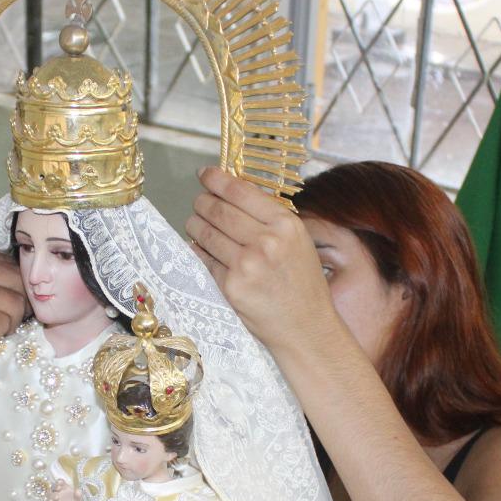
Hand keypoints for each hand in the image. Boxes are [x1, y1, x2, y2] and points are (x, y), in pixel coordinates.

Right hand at [46, 479, 85, 500]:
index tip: (60, 482)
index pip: (60, 483)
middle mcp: (58, 493)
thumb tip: (78, 490)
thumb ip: (78, 496)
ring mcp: (53, 500)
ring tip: (56, 497)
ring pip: (49, 495)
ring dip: (51, 495)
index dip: (59, 482)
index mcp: (65, 489)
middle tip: (58, 489)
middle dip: (55, 487)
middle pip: (53, 487)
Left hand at [184, 167, 336, 351]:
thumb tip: (231, 193)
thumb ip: (268, 218)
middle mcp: (266, 241)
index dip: (217, 179)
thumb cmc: (301, 283)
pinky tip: (200, 248)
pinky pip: (204, 260)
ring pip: (206, 233)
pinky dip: (198, 251)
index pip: (240, 192)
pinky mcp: (231, 287)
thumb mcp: (297, 241)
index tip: (205, 174)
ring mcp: (246, 265)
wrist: (305, 327)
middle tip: (198, 202)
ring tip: (195, 223)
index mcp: (285, 224)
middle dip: (202, 202)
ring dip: (195, 225)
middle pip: (218, 210)